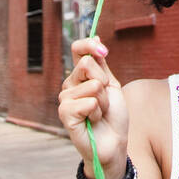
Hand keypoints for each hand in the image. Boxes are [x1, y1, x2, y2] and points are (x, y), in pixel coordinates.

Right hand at [58, 36, 129, 178]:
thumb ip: (101, 63)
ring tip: (99, 113)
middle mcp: (69, 84)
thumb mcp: (111, 84)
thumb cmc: (113, 116)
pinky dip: (97, 111)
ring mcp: (65, 99)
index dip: (90, 45)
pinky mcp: (65, 114)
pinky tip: (92, 121)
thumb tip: (96, 35)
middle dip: (104, 82)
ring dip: (103, 101)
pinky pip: (88, 102)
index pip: (77, 48)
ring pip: (92, 85)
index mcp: (80, 75)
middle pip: (87, 64)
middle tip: (104, 100)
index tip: (104, 52)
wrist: (114, 143)